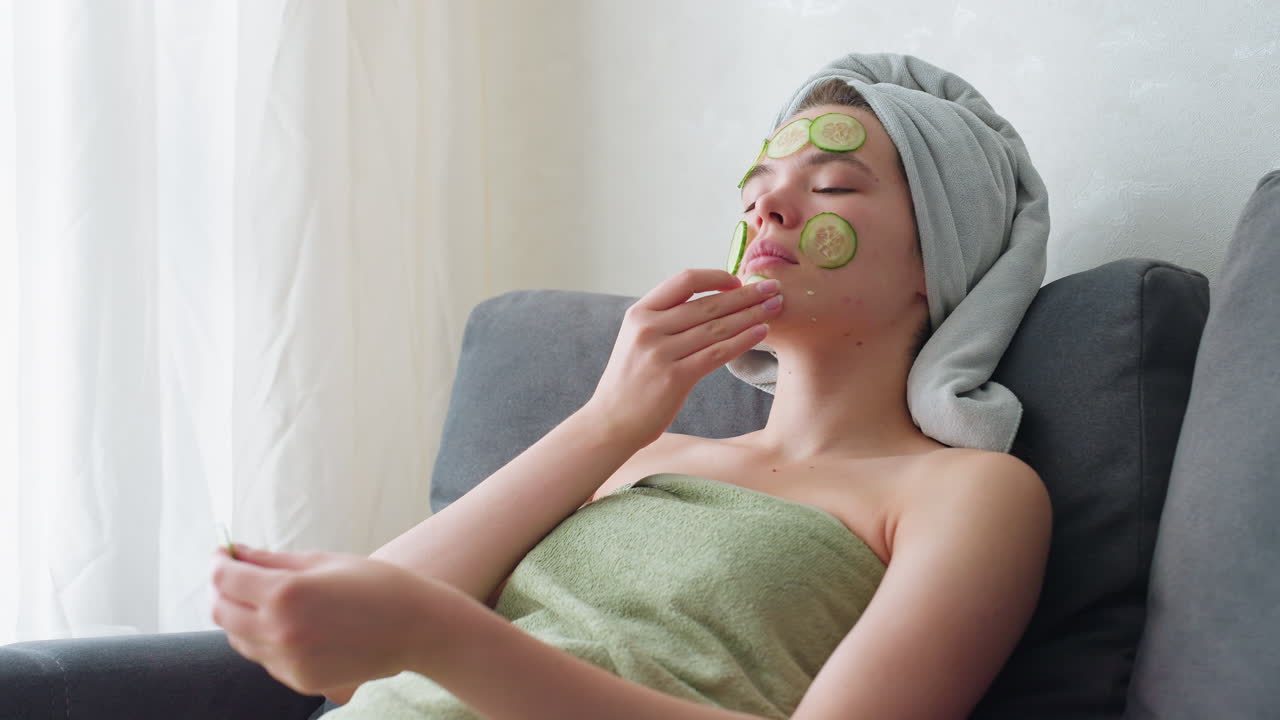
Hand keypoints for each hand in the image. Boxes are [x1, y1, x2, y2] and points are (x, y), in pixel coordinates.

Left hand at [210, 544, 452, 696]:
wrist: (417, 628)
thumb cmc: (375, 585)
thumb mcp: (324, 561)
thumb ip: (273, 560)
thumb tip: (237, 554)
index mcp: (286, 593)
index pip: (226, 578)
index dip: (219, 562)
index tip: (222, 553)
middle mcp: (280, 631)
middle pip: (221, 612)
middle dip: (223, 590)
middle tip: (236, 575)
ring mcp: (288, 661)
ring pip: (238, 638)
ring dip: (241, 616)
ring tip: (266, 599)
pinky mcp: (299, 681)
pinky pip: (264, 658)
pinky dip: (265, 639)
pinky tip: (291, 624)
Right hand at [584, 268, 782, 445]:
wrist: (610, 422)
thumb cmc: (630, 383)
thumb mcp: (637, 340)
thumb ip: (665, 320)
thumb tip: (709, 302)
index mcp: (639, 313)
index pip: (684, 281)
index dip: (715, 277)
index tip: (738, 280)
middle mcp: (648, 328)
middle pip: (707, 304)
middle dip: (745, 295)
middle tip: (773, 288)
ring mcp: (660, 353)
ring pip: (716, 327)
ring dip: (751, 315)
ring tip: (775, 308)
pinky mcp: (674, 378)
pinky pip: (716, 354)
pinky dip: (742, 341)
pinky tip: (761, 333)